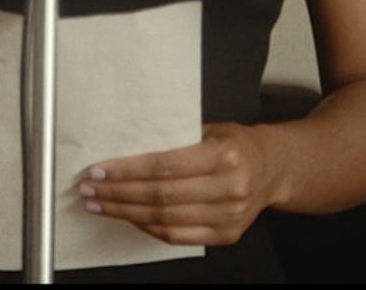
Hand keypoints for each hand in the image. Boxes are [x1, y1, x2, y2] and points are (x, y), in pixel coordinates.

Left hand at [78, 122, 281, 245]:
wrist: (274, 169)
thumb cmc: (236, 145)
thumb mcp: (211, 129)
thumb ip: (175, 138)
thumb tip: (125, 148)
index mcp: (224, 154)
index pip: (164, 166)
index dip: (127, 171)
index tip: (100, 170)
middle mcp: (228, 187)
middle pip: (160, 195)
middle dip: (118, 193)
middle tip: (91, 188)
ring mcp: (229, 215)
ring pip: (165, 219)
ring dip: (125, 213)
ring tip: (101, 204)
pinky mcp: (226, 235)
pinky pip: (177, 236)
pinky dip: (148, 227)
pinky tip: (129, 217)